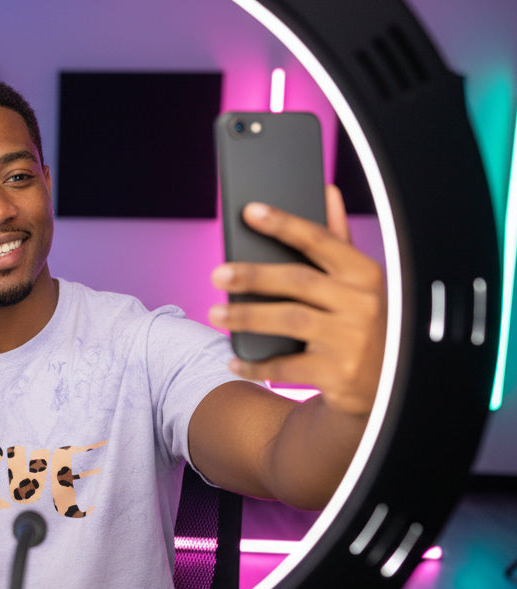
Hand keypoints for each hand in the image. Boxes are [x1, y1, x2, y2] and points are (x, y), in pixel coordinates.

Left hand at [208, 185, 385, 417]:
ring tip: (215, 314)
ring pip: (289, 320)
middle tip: (217, 274)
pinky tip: (233, 360)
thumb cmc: (362, 322)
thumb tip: (328, 192)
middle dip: (254, 276)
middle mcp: (362, 303)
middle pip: (298, 281)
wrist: (385, 385)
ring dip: (247, 317)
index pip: (320, 241)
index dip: (284, 224)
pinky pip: (286, 367)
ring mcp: (351, 339)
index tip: (249, 212)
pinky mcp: (338, 373)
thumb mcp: (359, 283)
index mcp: (364, 274)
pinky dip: (256, 364)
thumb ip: (339, 241)